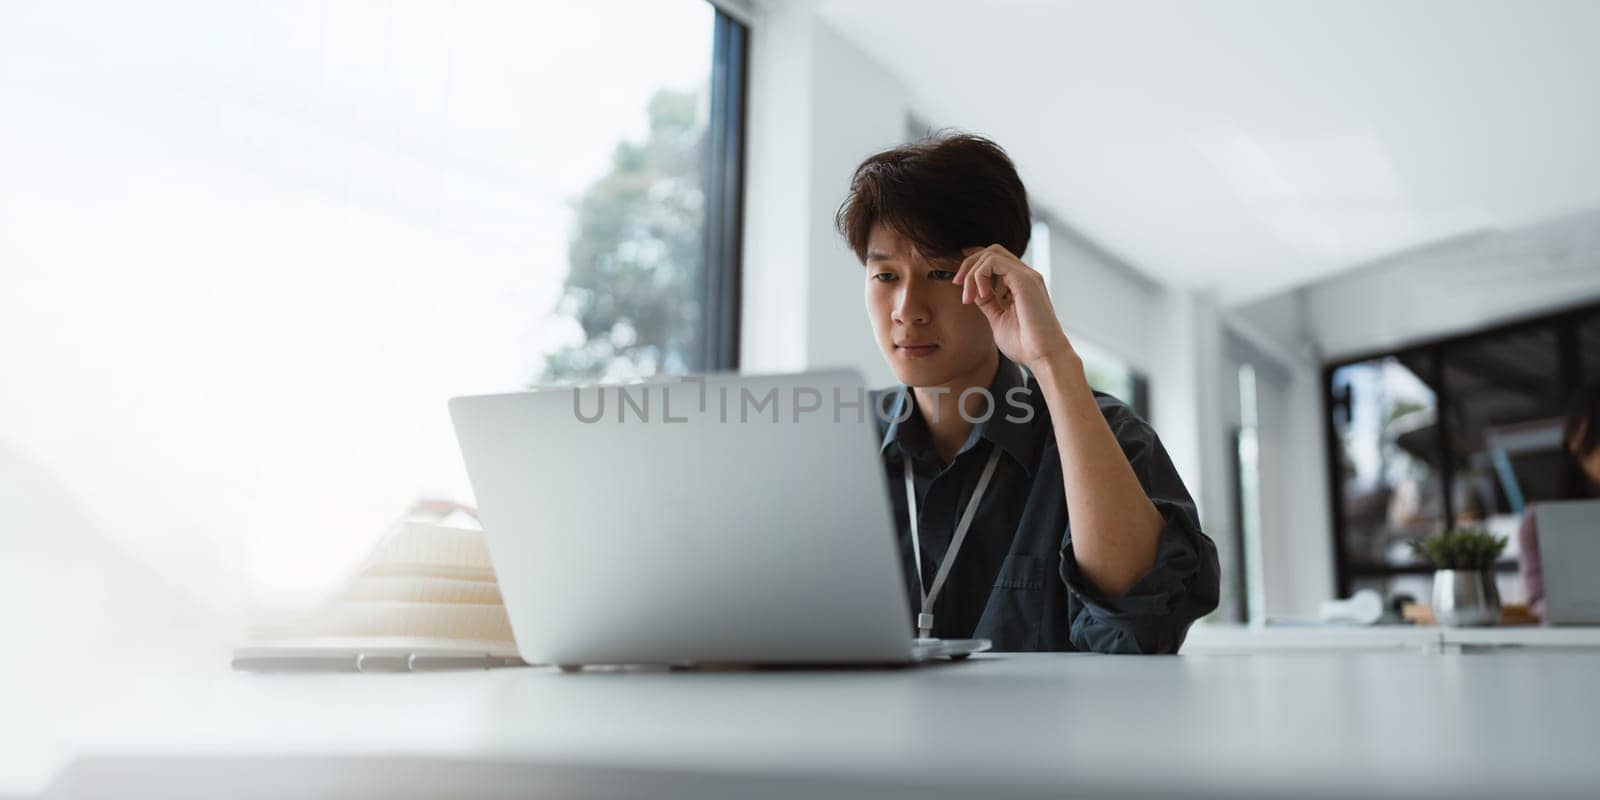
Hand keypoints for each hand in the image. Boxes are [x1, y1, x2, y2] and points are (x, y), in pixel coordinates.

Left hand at [952, 244, 1073, 371]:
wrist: (1043, 357)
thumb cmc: (1025, 345)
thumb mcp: (998, 319)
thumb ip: (988, 302)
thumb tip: (974, 291)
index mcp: (1020, 285)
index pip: (995, 260)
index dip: (974, 262)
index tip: (958, 278)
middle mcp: (1025, 276)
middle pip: (991, 251)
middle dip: (969, 264)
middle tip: (957, 285)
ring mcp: (1026, 276)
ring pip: (991, 253)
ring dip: (972, 272)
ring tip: (969, 297)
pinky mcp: (1024, 279)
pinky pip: (993, 262)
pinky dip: (980, 275)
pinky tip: (981, 295)